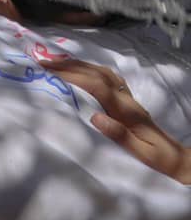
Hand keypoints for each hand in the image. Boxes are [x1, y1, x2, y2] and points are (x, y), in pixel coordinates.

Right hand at [39, 57, 190, 183]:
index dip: (74, 76)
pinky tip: (79, 70)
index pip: (97, 86)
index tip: (50, 72)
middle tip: (42, 62)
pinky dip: (90, 68)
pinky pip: (107, 77)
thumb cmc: (157, 158)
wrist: (177, 158)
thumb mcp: (140, 153)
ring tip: (54, 62)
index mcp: (126, 111)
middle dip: (69, 66)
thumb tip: (95, 117)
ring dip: (78, 64)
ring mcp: (127, 98)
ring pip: (102, 72)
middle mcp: (126, 99)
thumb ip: (119, 135)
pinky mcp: (127, 100)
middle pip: (97, 74)